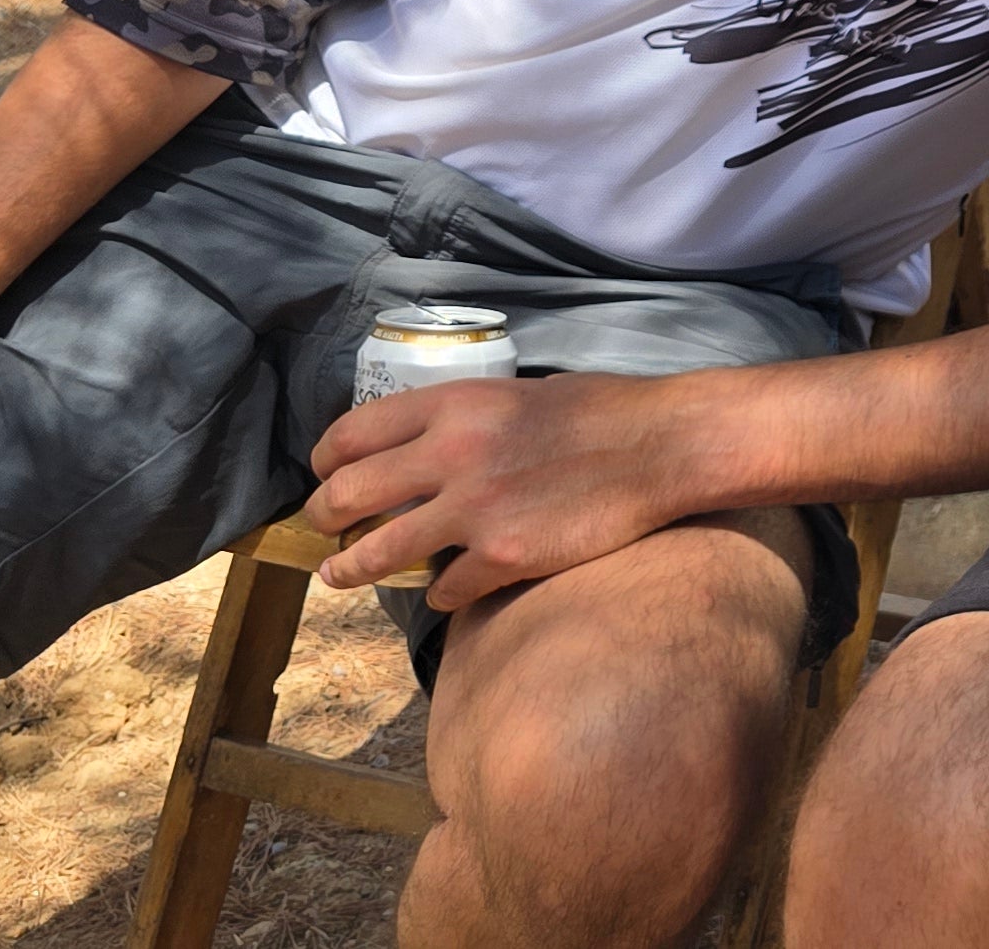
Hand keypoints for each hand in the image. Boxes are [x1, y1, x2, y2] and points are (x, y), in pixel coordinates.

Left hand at [305, 372, 695, 610]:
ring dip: (352, 569)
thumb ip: (466, 418)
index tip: (326, 477)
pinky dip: (442, 596)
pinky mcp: (504, 555)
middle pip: (347, 494)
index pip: (352, 434)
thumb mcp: (518, 393)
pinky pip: (445, 590)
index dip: (326, 462)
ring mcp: (475, 509)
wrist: (663, 446)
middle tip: (325, 529)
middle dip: (325, 518)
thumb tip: (429, 446)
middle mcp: (451, 454)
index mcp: (453, 404)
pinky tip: (448, 594)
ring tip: (341, 575)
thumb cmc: (602, 410)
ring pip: (379, 553)